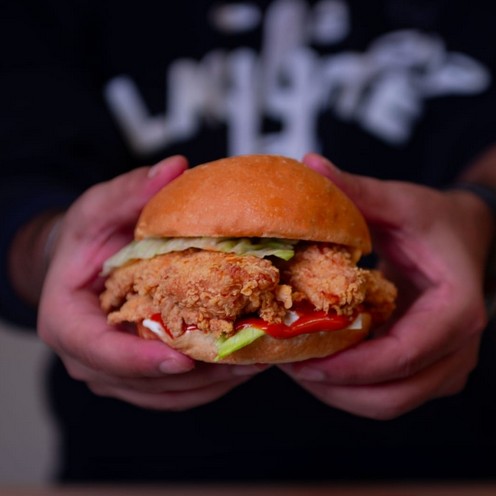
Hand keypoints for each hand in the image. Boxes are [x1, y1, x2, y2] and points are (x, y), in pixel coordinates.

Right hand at [38, 156, 264, 410]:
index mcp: (68, 323)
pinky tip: (245, 363)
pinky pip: (178, 392)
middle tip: (245, 358)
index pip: (101, 353)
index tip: (184, 360)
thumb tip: (174, 167)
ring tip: (257, 362)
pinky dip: (212, 383)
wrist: (85, 267)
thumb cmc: (88, 241)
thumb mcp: (100, 209)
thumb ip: (130, 191)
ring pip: (167, 395)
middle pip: (143, 383)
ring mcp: (117, 373)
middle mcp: (91, 359)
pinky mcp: (142, 376)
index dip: (140, 361)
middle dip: (196, 376)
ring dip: (213, 384)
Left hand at [280, 153, 493, 419]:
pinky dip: (351, 385)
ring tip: (297, 365)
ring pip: (389, 402)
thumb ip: (357, 190)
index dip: (352, 366)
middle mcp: (457, 346)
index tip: (305, 361)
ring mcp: (446, 363)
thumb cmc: (436, 221)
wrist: (465, 237)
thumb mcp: (399, 202)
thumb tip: (310, 165)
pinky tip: (319, 360)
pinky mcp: (428, 366)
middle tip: (290, 364)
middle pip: (394, 395)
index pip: (405, 354)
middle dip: (337, 387)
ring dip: (340, 392)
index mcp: (456, 309)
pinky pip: (387, 391)